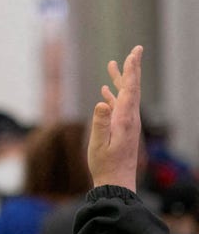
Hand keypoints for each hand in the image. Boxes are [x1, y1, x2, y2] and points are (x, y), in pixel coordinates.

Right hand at [88, 45, 142, 191]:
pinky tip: (105, 92)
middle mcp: (129, 118)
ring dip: (120, 80)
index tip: (133, 53)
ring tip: (112, 65)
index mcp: (124, 119)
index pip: (130, 89)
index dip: (131, 70)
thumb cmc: (105, 165)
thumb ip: (100, 123)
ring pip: (125, 96)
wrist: (116, 182)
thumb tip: (101, 102)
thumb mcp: (99, 145)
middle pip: (131, 88)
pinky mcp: (121, 130)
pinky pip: (118, 107)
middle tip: (134, 50)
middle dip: (131, 69)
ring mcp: (126, 124)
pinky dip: (112, 96)